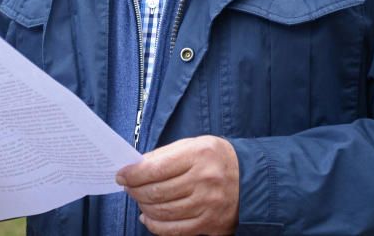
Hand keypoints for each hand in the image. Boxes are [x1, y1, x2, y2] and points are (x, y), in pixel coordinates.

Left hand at [116, 135, 238, 235]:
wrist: (253, 179)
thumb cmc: (217, 159)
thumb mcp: (195, 145)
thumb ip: (165, 155)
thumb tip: (135, 168)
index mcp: (200, 155)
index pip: (154, 168)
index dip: (132, 174)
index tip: (121, 175)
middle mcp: (205, 181)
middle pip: (156, 192)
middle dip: (135, 191)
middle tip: (128, 188)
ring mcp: (208, 205)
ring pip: (162, 212)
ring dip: (144, 207)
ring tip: (140, 201)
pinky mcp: (210, 225)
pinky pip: (173, 231)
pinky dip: (155, 226)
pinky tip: (149, 218)